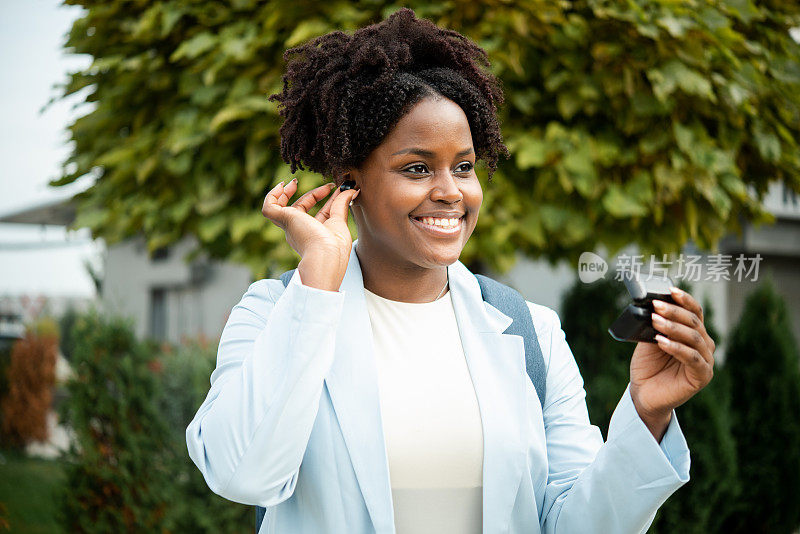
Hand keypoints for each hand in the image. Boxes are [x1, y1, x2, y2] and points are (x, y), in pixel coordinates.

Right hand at [261, 179, 358, 290]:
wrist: (325, 256)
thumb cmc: (334, 247)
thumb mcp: (340, 221)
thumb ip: (342, 204)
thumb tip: (352, 189)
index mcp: (315, 235)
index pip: (319, 213)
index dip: (327, 199)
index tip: (335, 188)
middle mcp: (300, 232)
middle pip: (301, 209)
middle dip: (312, 195)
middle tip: (327, 185)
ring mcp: (290, 227)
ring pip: (281, 209)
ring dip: (286, 194)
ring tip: (294, 182)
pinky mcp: (284, 220)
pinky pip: (269, 207)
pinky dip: (272, 195)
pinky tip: (283, 185)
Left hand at [629, 286, 715, 440]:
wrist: (644, 394)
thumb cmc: (648, 366)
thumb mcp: (649, 340)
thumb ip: (655, 325)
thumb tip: (653, 308)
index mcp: (693, 333)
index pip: (694, 311)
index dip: (684, 300)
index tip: (670, 290)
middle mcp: (703, 344)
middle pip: (694, 322)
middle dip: (674, 312)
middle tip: (656, 306)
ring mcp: (705, 360)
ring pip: (694, 338)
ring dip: (673, 327)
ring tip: (655, 321)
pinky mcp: (703, 375)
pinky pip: (692, 357)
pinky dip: (676, 347)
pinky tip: (661, 341)